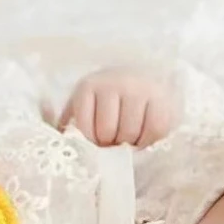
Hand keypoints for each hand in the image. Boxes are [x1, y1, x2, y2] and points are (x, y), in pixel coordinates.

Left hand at [58, 67, 172, 147]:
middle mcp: (114, 82)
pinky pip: (155, 130)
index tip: (96, 143)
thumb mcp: (84, 106)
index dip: (91, 143)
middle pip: (108, 132)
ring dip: (129, 144)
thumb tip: (62, 143)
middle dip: (110, 144)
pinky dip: (148, 141)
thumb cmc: (106, 101)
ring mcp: (139, 89)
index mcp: (88, 86)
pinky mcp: (161, 99)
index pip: (85, 128)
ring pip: (130, 133)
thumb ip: (69, 124)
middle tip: (114, 142)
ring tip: (127, 140)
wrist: (141, 78)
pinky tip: (143, 137)